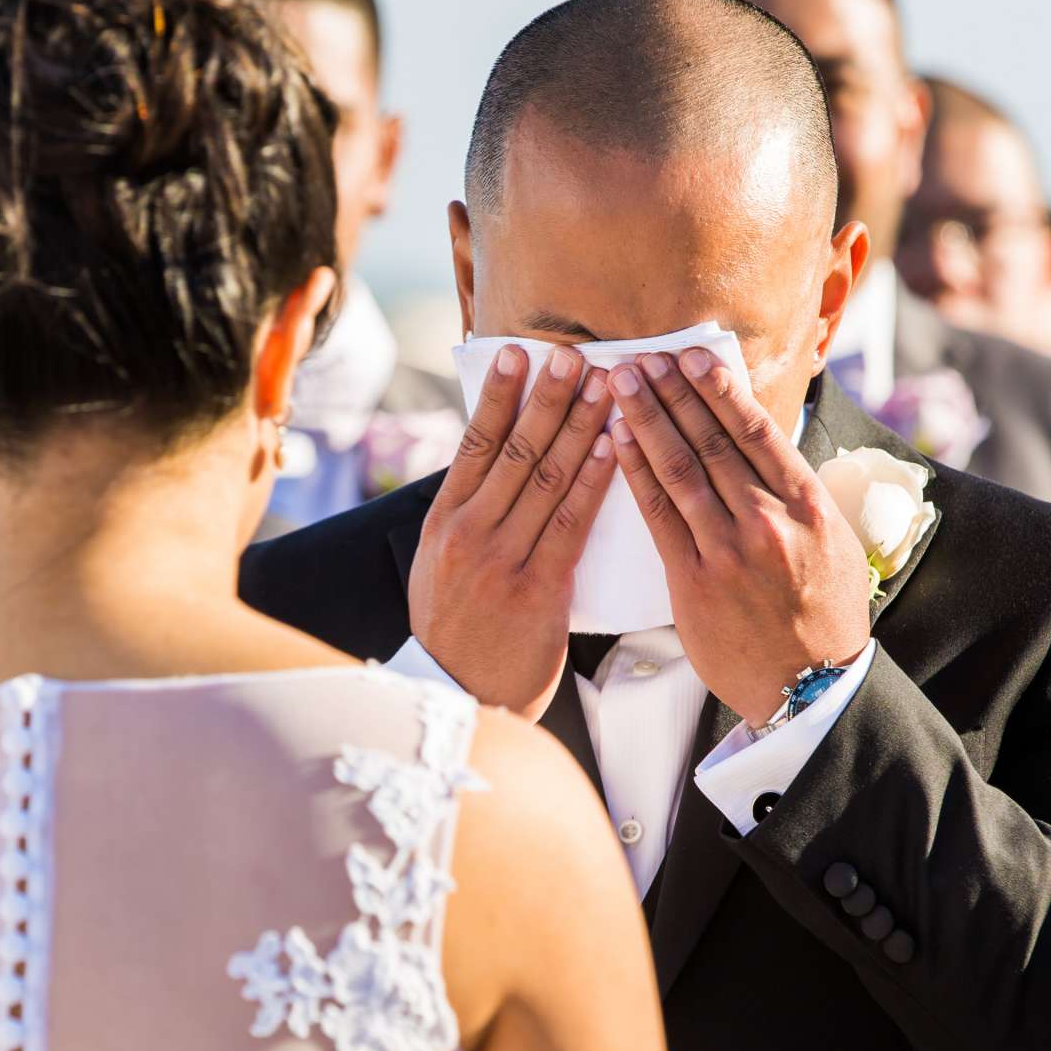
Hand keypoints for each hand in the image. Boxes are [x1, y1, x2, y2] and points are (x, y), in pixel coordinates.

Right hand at [408, 343, 618, 718]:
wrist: (458, 696)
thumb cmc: (456, 630)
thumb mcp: (437, 565)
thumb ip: (465, 514)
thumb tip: (491, 457)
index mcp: (441, 523)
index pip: (472, 444)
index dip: (496, 395)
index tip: (517, 354)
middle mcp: (467, 534)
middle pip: (513, 451)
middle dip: (547, 398)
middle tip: (574, 355)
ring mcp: (500, 561)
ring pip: (545, 479)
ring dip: (579, 427)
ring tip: (605, 386)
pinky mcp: (536, 591)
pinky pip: (569, 525)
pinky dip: (591, 481)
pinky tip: (612, 448)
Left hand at [609, 348, 874, 726]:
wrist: (808, 686)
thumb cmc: (823, 613)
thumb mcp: (834, 542)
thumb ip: (798, 493)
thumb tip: (765, 441)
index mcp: (808, 505)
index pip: (757, 430)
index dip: (720, 388)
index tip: (693, 356)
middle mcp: (768, 520)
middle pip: (711, 440)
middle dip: (672, 392)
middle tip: (642, 355)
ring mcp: (727, 550)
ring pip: (680, 469)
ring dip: (647, 419)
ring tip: (622, 382)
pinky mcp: (693, 581)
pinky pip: (657, 514)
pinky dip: (635, 471)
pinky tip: (616, 441)